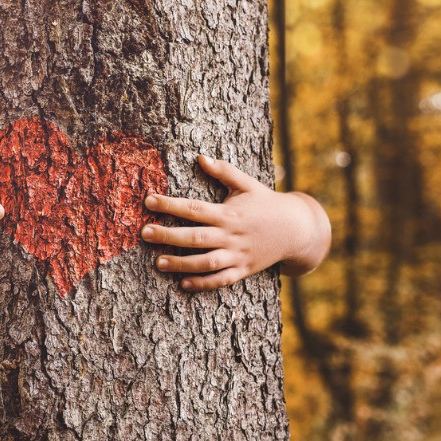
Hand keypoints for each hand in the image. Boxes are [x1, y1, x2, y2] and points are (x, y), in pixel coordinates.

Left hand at [140, 155, 330, 290]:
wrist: (297, 229)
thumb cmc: (267, 203)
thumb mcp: (247, 184)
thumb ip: (224, 171)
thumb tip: (201, 157)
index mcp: (228, 212)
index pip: (194, 208)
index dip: (170, 204)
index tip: (149, 200)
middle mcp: (231, 235)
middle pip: (195, 237)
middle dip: (168, 235)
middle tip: (144, 233)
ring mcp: (237, 255)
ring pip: (206, 262)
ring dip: (181, 264)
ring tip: (158, 263)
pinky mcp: (243, 270)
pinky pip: (221, 280)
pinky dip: (203, 283)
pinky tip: (183, 283)